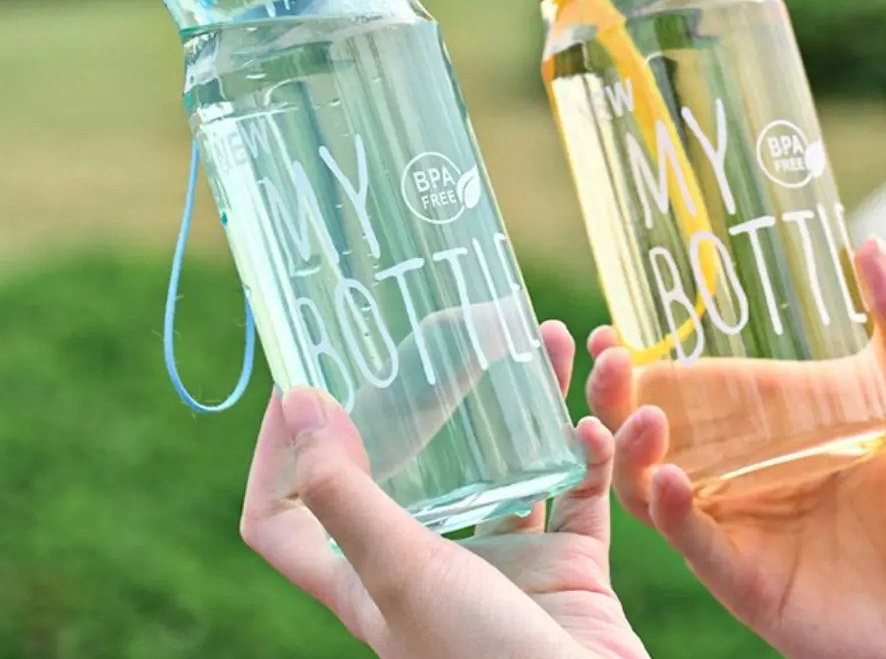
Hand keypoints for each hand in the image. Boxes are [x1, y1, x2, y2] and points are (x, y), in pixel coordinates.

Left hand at [240, 321, 649, 658]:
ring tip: (547, 338)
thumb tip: (296, 405)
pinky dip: (584, 452)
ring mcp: (500, 564)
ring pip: (507, 461)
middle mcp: (426, 565)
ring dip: (529, 401)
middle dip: (430, 393)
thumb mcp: (400, 575)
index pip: (284, 517)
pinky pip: (575, 490)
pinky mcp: (564, 566)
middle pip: (412, 462)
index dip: (275, 455)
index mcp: (365, 579)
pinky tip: (588, 420)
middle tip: (448, 329)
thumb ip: (344, 495)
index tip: (296, 384)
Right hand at [587, 238, 885, 658]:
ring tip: (647, 420)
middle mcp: (741, 471)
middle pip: (649, 430)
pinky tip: (672, 481)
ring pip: (648, 483)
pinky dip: (672, 511)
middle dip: (614, 396)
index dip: (640, 361)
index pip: (687, 386)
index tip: (610, 330)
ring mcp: (738, 525)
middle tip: (610, 362)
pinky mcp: (745, 578)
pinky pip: (691, 542)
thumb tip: (870, 244)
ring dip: (631, 450)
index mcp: (769, 427)